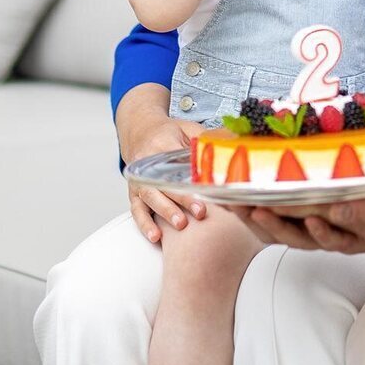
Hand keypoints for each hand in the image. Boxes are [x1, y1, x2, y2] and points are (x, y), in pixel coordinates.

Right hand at [117, 92, 206, 242]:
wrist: (139, 133)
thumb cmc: (167, 133)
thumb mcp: (186, 128)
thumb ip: (205, 138)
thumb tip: (230, 143)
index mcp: (161, 145)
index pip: (177, 164)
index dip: (192, 178)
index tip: (206, 190)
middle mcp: (146, 165)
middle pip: (165, 184)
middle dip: (182, 199)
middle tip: (199, 212)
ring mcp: (139, 181)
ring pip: (150, 198)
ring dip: (165, 212)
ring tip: (180, 225)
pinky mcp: (134, 194)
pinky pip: (137, 211)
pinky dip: (145, 224)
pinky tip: (155, 236)